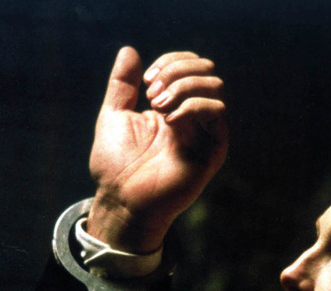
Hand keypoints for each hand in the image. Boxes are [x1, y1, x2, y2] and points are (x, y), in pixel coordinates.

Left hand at [87, 47, 227, 252]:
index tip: (145, 80)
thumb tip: (129, 51)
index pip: (189, 67)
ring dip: (184, 86)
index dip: (171, 61)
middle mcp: (192, 119)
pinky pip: (216, 112)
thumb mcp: (114, 114)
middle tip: (151, 92)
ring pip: (215, 87)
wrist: (121, 200)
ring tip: (157, 106)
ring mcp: (204, 134)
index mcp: (172, 108)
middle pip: (206, 71)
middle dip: (177, 70)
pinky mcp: (212, 151)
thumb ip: (121, 84)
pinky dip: (191, 105)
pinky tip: (168, 121)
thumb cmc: (116, 165)